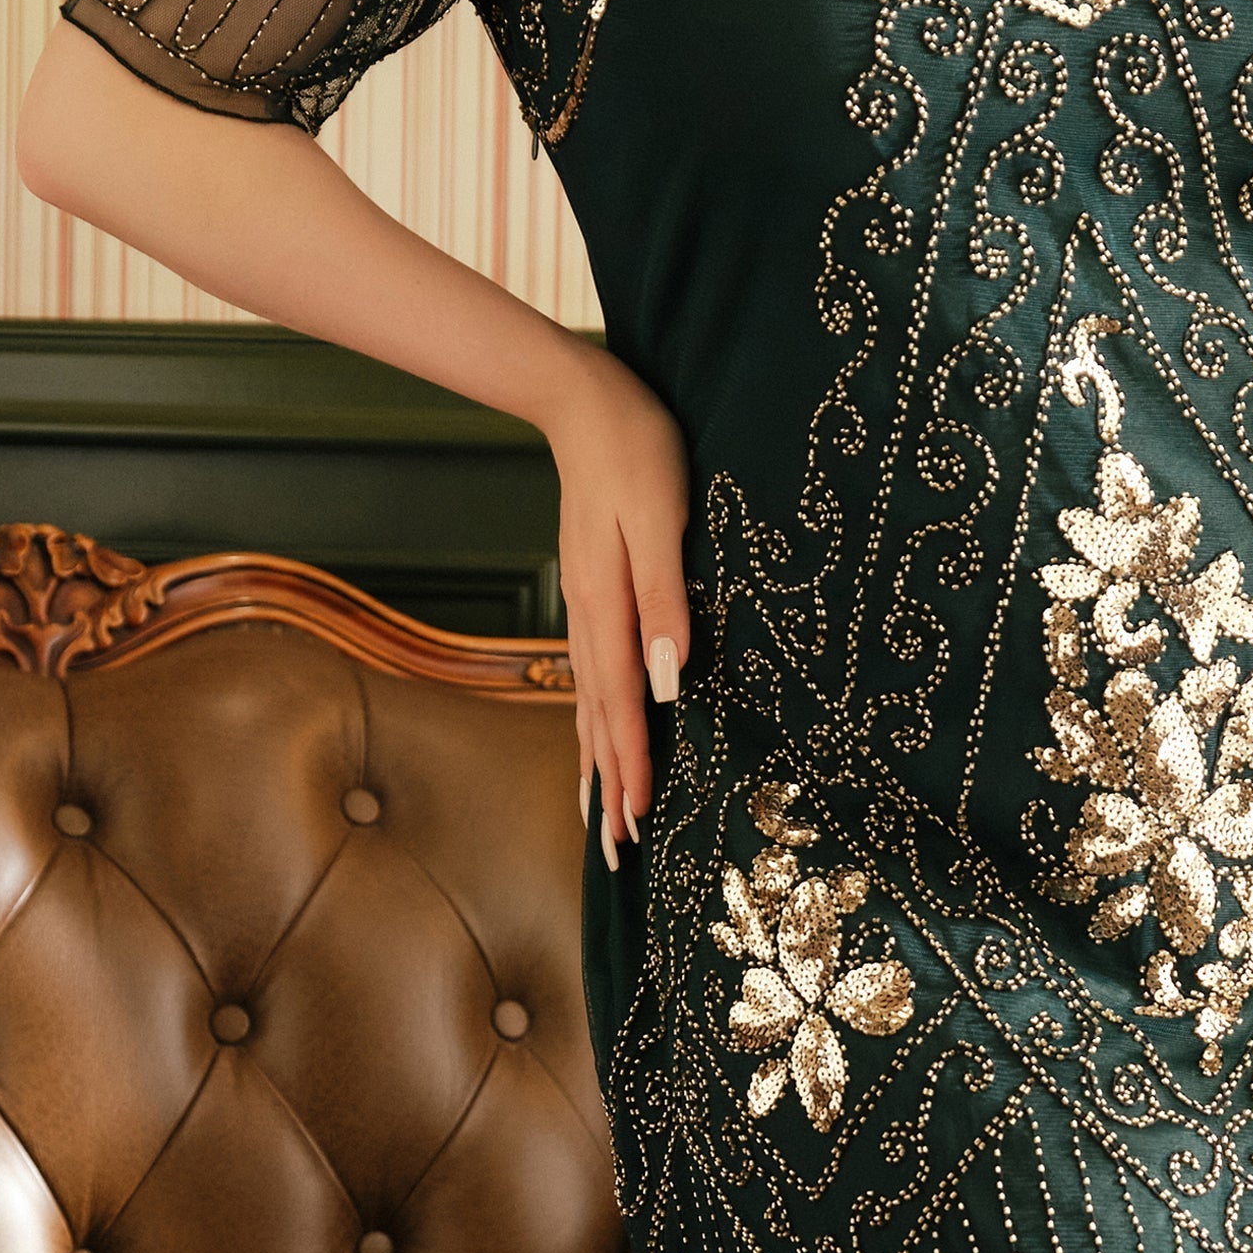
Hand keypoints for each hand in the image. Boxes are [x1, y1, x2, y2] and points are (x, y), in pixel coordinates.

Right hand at [546, 340, 691, 868]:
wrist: (583, 398)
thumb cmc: (636, 451)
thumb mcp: (660, 519)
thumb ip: (664, 600)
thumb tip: (669, 682)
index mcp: (608, 607)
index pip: (620, 708)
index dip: (631, 769)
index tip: (640, 827)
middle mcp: (588, 618)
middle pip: (597, 720)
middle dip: (611, 787)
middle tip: (619, 855)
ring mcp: (585, 608)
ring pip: (589, 704)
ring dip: (598, 763)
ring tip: (602, 819)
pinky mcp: (592, 593)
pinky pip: (589, 676)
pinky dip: (591, 719)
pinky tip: (594, 736)